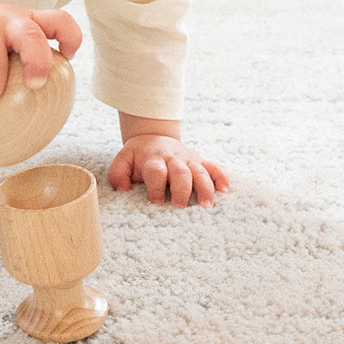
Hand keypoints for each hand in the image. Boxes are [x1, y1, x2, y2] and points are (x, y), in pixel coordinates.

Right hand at [0, 0, 81, 109]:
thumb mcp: (14, 41)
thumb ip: (27, 64)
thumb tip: (43, 114)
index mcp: (30, 20)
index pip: (59, 20)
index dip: (71, 38)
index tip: (68, 56)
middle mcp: (9, 19)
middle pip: (30, 36)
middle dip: (37, 63)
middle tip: (34, 85)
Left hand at [108, 133, 228, 208]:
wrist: (153, 137)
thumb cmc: (138, 157)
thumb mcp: (123, 161)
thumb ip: (118, 174)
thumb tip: (123, 189)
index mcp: (153, 159)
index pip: (156, 172)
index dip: (156, 187)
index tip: (155, 202)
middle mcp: (172, 159)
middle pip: (180, 172)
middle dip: (182, 189)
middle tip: (179, 206)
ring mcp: (188, 160)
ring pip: (200, 171)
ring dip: (205, 187)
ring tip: (206, 205)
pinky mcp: (200, 162)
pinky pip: (214, 166)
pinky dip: (221, 177)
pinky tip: (225, 191)